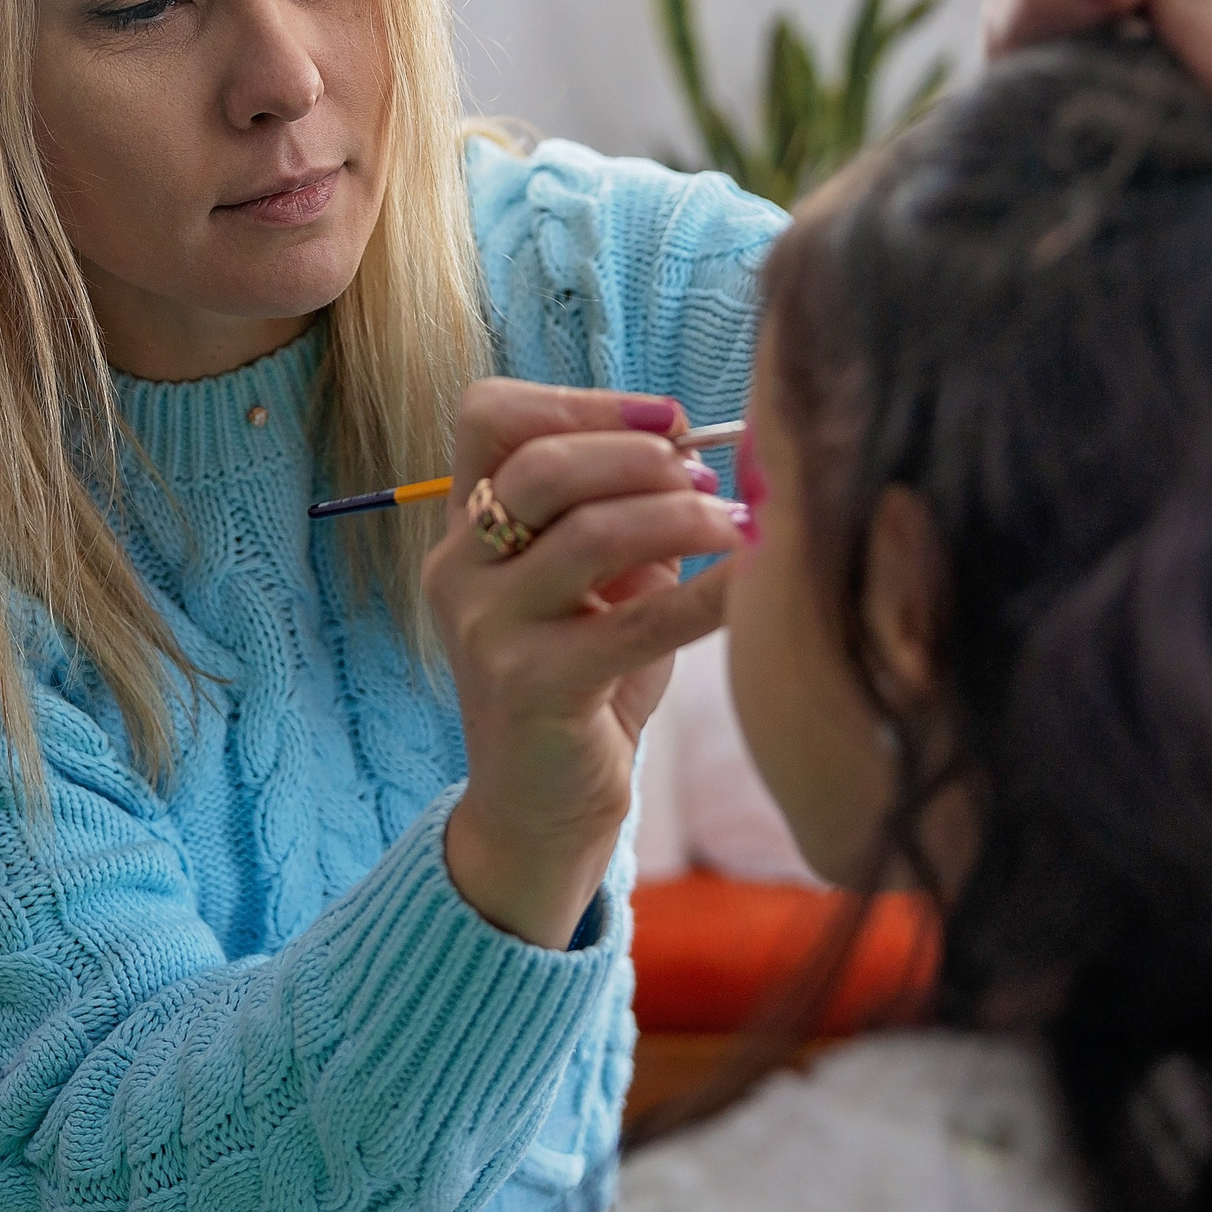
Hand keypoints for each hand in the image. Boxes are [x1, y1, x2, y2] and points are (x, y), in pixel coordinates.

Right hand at [422, 380, 745, 947]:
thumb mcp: (595, 585)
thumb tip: (703, 450)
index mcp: (463, 530)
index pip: (488, 418)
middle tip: (707, 477)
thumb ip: (625, 515)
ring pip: (590, 534)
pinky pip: (637, 621)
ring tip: (738, 524)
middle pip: (543, 467)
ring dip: (681, 517)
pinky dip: (710, 592)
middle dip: (641, 457)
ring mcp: (486, 629)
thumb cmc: (582, 682)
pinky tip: (754, 579)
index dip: (581, 401)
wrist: (540, 810)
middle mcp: (457, 570)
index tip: (667, 419)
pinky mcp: (531, 687)